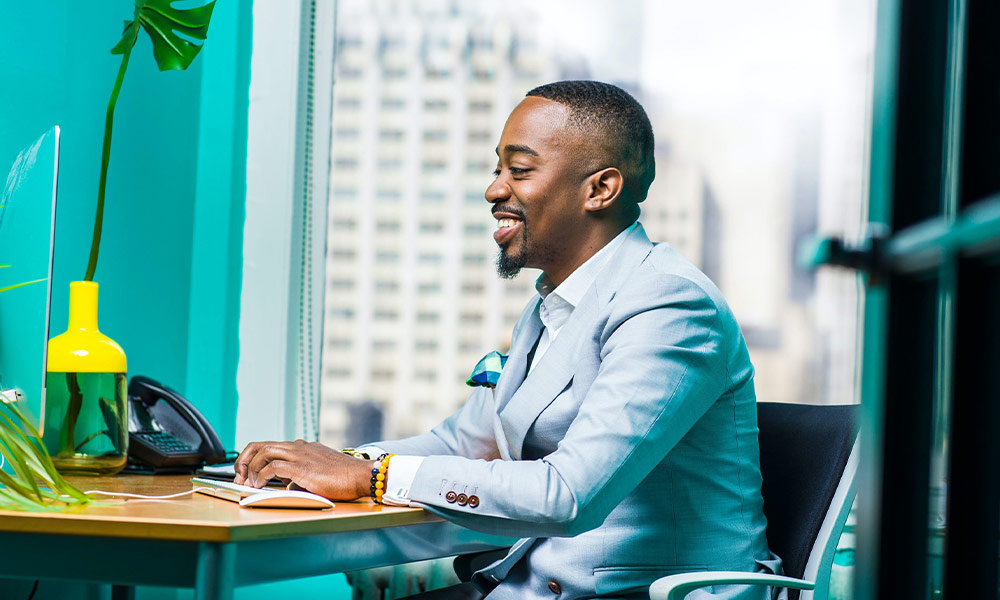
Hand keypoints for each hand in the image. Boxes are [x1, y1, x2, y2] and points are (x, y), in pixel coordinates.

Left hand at [233, 439, 371, 499]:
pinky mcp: (301, 467)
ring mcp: (300, 455)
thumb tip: (287, 485)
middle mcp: (298, 447)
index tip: (246, 472)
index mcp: (302, 447)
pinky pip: (273, 468)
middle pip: (261, 445)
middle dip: (245, 460)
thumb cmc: (344, 478)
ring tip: (246, 483)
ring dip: (250, 468)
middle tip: (239, 476)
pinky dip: (261, 476)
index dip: (254, 457)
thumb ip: (300, 475)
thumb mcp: (317, 473)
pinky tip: (259, 486)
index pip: (270, 446)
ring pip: (264, 452)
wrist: (360, 475)